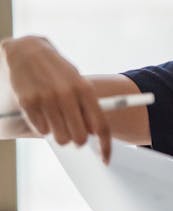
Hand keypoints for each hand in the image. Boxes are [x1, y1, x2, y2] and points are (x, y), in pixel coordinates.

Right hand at [0, 35, 111, 161]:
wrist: (28, 51)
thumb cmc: (57, 71)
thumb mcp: (77, 82)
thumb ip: (86, 106)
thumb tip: (94, 134)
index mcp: (84, 89)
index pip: (100, 125)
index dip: (105, 146)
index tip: (106, 159)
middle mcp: (66, 94)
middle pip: (80, 138)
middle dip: (78, 139)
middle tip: (73, 129)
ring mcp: (46, 99)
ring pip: (60, 138)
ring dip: (59, 134)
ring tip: (56, 117)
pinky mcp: (28, 103)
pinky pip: (41, 131)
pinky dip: (43, 126)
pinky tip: (42, 111)